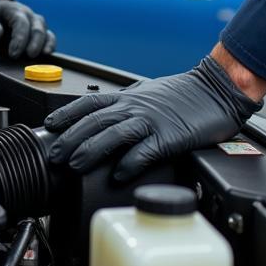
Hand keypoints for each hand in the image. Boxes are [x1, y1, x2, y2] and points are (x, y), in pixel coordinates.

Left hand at [0, 0, 54, 59]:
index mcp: (14, 10)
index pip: (21, 23)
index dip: (19, 38)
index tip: (13, 54)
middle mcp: (28, 15)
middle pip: (37, 27)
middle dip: (34, 43)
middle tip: (29, 56)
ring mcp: (35, 23)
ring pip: (45, 32)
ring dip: (45, 45)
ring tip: (42, 56)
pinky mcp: (39, 33)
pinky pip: (49, 38)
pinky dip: (50, 46)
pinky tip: (47, 56)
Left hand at [45, 55, 262, 180]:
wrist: (215, 90)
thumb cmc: (183, 93)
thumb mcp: (146, 91)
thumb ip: (125, 102)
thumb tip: (105, 111)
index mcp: (127, 97)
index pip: (88, 103)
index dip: (66, 113)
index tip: (49, 124)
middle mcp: (134, 107)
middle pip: (94, 121)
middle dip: (70, 138)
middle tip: (54, 154)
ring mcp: (151, 121)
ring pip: (113, 134)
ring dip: (91, 150)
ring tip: (75, 165)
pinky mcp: (170, 137)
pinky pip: (145, 151)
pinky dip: (129, 162)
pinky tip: (117, 175)